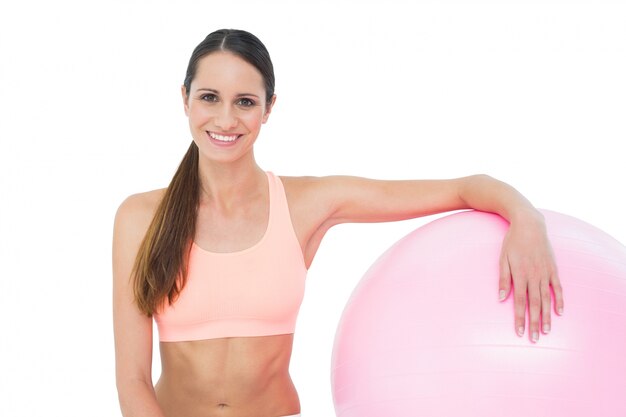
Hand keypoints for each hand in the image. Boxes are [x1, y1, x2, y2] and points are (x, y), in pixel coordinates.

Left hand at [498, 211, 563, 341]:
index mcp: (520, 275)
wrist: (529, 225)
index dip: (520, 318)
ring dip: (547, 316)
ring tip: (546, 331)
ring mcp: (545, 273)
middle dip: (534, 323)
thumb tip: (501, 298)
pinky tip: (560, 312)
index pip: (520, 302)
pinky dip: (560, 300)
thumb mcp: (502, 258)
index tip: (519, 332)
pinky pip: (558, 288)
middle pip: (535, 304)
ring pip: (547, 299)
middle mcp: (534, 276)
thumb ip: (503, 279)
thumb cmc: (512, 242)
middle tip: (534, 339)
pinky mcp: (553, 269)